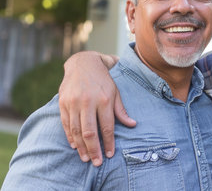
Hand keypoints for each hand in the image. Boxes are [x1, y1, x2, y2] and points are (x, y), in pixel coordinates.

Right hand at [59, 51, 135, 165]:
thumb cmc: (103, 80)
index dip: (109, 142)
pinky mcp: (63, 102)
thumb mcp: (115, 92)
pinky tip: (75, 145)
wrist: (83, 63)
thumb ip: (121, 110)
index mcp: (104, 99)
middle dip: (94, 149)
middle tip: (97, 162)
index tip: (110, 154)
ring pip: (76, 130)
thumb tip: (132, 124)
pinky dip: (70, 136)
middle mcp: (88, 101)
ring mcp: (74, 102)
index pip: (107, 126)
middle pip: (90, 132)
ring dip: (81, 147)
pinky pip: (66, 124)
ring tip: (85, 158)